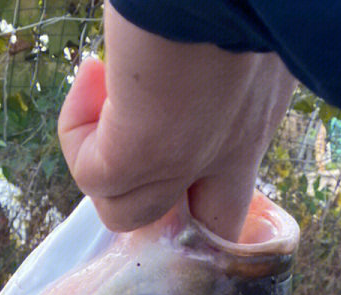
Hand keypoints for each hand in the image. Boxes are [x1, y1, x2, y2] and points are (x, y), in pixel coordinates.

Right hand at [58, 3, 296, 239]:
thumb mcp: (238, 21)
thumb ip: (222, 53)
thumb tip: (173, 62)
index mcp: (262, 109)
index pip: (246, 186)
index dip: (206, 185)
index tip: (176, 132)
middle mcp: (232, 145)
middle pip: (206, 227)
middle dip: (164, 199)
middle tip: (129, 134)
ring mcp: (187, 156)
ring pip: (130, 212)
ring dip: (104, 159)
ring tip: (105, 90)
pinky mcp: (142, 152)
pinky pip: (92, 177)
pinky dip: (77, 131)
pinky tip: (92, 73)